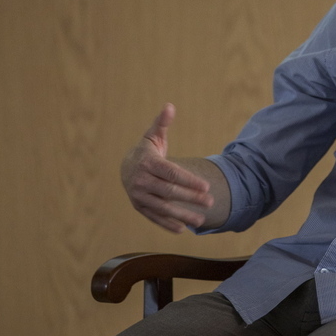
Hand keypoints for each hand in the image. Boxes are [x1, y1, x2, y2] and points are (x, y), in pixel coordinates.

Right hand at [121, 103, 215, 232]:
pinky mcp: (139, 207)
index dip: (189, 181)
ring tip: (201, 219)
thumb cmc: (146, 150)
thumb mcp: (153, 135)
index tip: (206, 186)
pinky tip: (183, 229)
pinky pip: (154, 217)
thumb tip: (170, 106)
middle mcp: (141, 181)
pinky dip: (168, 224)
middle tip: (210, 202)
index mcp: (147, 163)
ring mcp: (139, 196)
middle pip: (169, 192)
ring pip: (163, 208)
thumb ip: (162, 123)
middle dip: (191, 198)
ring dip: (182, 215)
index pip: (171, 173)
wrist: (126, 167)